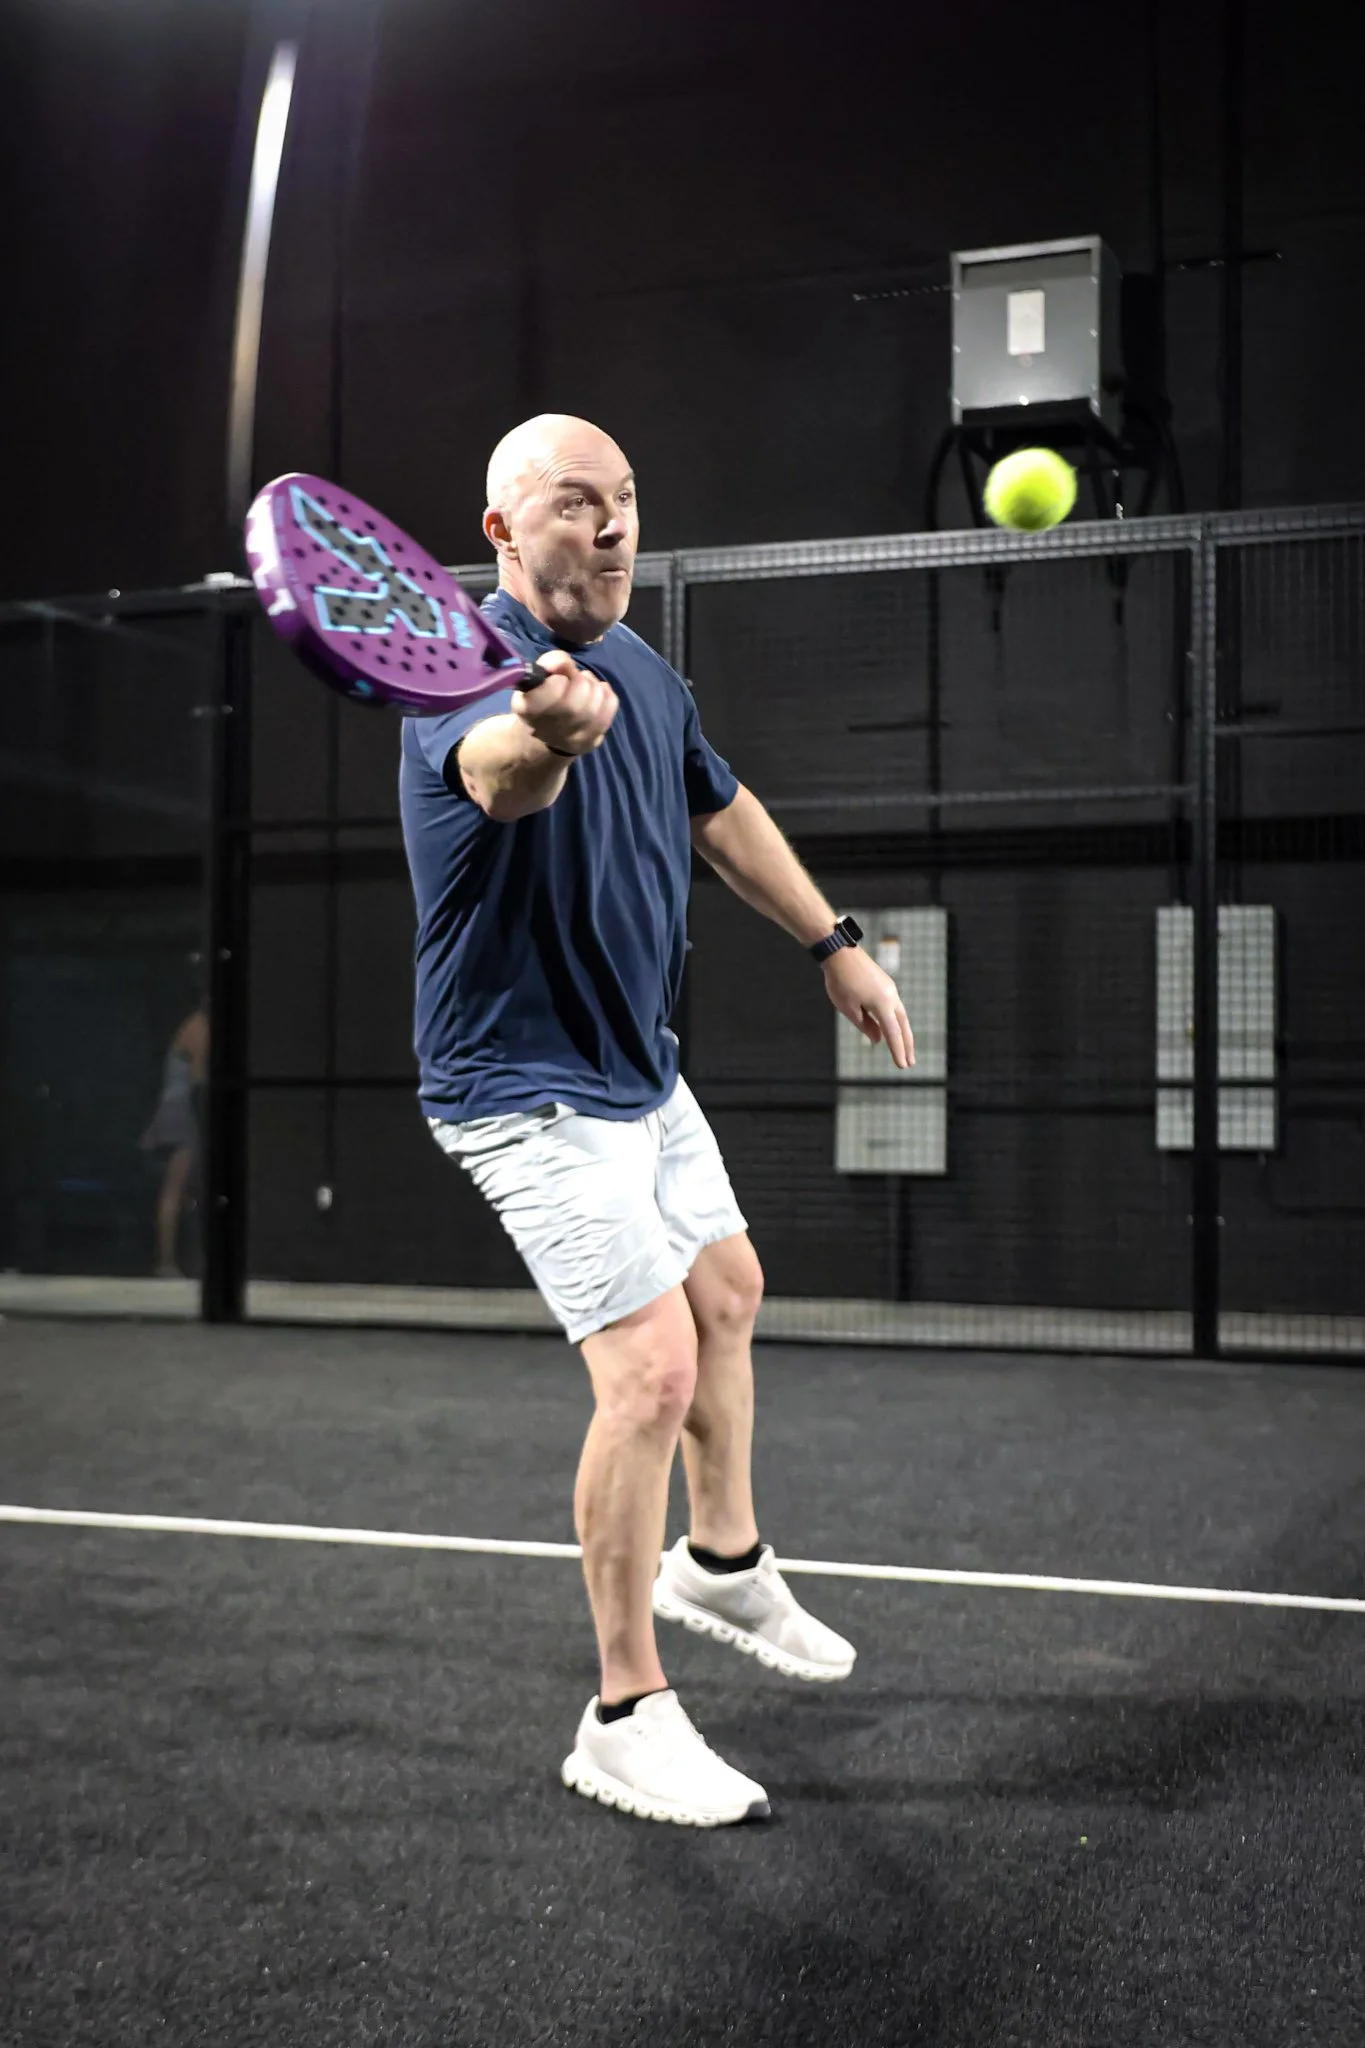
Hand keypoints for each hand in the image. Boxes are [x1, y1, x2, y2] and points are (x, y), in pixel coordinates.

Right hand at [511, 649, 617, 757]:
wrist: (546, 737)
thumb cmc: (540, 699)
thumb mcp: (536, 678)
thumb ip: (549, 664)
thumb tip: (563, 662)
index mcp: (529, 710)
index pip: (554, 689)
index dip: (560, 678)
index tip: (557, 679)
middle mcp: (552, 729)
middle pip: (580, 690)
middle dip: (578, 679)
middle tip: (571, 681)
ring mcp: (576, 738)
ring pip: (597, 695)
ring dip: (591, 685)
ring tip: (580, 689)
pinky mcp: (594, 739)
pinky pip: (611, 703)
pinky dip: (604, 692)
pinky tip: (593, 696)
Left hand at [822, 948, 914, 1068]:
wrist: (840, 953)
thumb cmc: (841, 981)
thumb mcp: (849, 1009)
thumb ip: (865, 1026)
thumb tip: (878, 1039)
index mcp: (883, 1004)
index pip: (893, 1033)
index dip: (898, 1051)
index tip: (903, 1066)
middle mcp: (891, 996)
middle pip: (903, 1025)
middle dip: (907, 1045)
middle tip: (910, 1062)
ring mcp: (890, 989)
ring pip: (900, 1015)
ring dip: (902, 1033)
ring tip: (904, 1048)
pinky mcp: (885, 984)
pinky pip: (893, 1006)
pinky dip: (894, 1020)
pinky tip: (890, 1027)